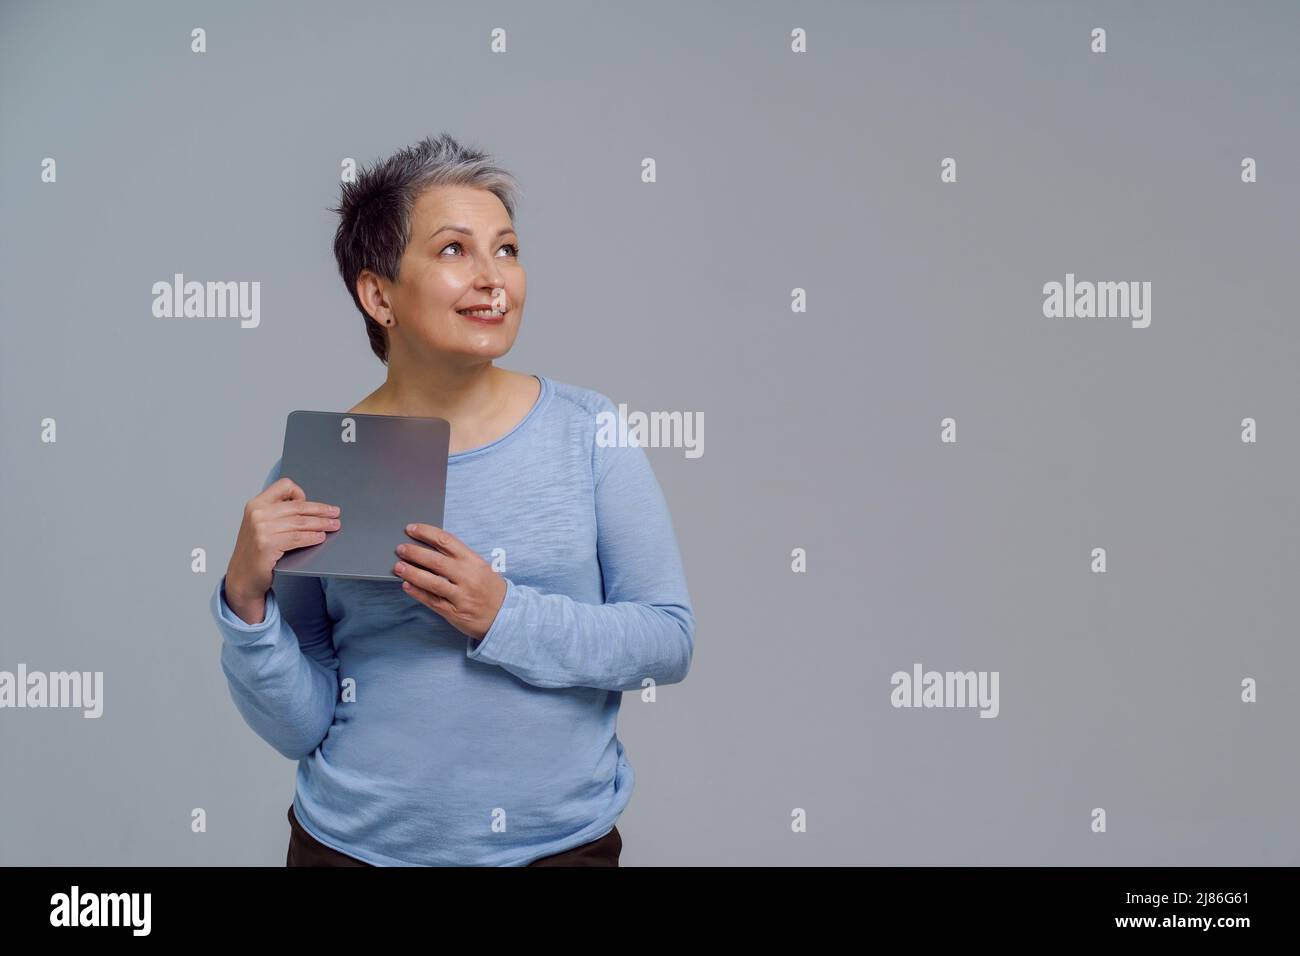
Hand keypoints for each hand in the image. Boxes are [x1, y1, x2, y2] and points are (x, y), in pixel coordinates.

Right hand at [225, 477, 340, 620]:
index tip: (310, 503)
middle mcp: (257, 513)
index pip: (284, 486)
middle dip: (321, 510)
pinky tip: (321, 537)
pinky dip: (313, 537)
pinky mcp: (267, 544)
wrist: (242, 577)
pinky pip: (298, 538)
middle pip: (298, 506)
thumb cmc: (255, 552)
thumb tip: (308, 507)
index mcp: (256, 504)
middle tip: (335, 513)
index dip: (300, 493)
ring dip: (322, 524)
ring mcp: (261, 529)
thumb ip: (277, 513)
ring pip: (301, 522)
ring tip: (333, 525)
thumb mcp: (260, 525)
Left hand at [394, 523, 506, 641]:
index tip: (411, 529)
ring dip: (412, 573)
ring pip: (432, 582)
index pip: (446, 540)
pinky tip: (406, 586)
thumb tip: (429, 547)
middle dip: (414, 553)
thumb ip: (458, 558)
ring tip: (398, 567)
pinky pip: (432, 601)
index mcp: (473, 561)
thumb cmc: (489, 587)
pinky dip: (418, 593)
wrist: (506, 614)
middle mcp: (467, 577)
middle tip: (400, 549)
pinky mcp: (455, 612)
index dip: (426, 533)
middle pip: (436, 561)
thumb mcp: (480, 567)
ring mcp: (461, 595)